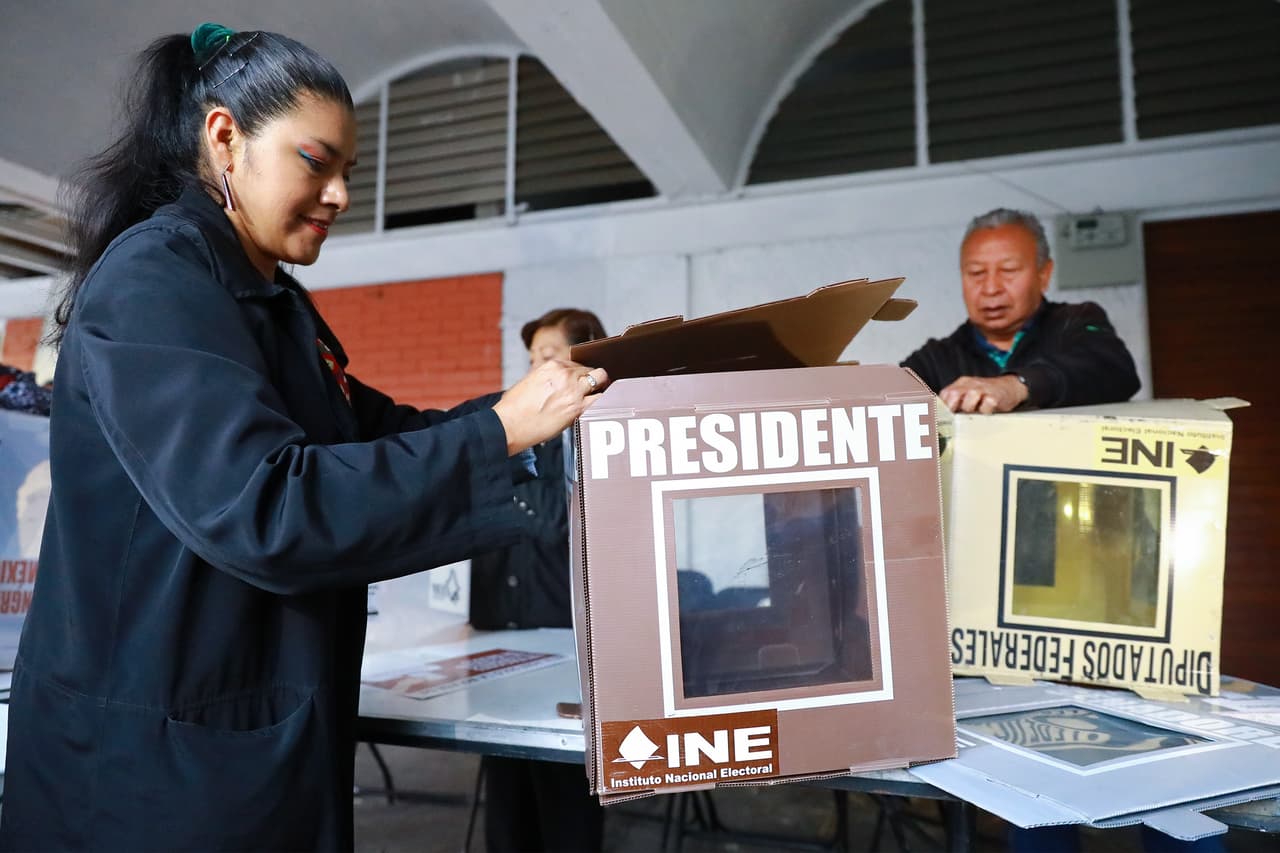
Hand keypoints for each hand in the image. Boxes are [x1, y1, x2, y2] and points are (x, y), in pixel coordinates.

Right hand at [491, 360, 609, 454]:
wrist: (510, 424)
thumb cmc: (515, 407)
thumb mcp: (529, 381)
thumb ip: (547, 378)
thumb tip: (557, 384)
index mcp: (552, 366)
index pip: (575, 363)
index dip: (580, 374)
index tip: (581, 380)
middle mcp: (565, 374)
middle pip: (590, 369)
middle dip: (592, 378)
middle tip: (593, 388)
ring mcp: (573, 389)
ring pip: (600, 378)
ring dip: (601, 386)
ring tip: (600, 394)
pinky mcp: (577, 407)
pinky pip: (601, 399)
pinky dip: (603, 400)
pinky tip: (603, 405)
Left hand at [939, 375, 1027, 413]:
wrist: (1011, 386)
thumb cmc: (986, 395)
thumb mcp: (968, 394)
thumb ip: (955, 402)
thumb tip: (938, 416)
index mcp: (961, 384)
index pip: (945, 394)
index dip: (942, 406)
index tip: (939, 417)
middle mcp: (971, 384)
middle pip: (954, 393)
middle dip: (953, 406)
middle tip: (957, 414)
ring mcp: (984, 389)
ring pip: (970, 398)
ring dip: (970, 408)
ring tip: (975, 412)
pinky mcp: (996, 396)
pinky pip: (988, 403)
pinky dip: (986, 410)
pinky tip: (987, 411)